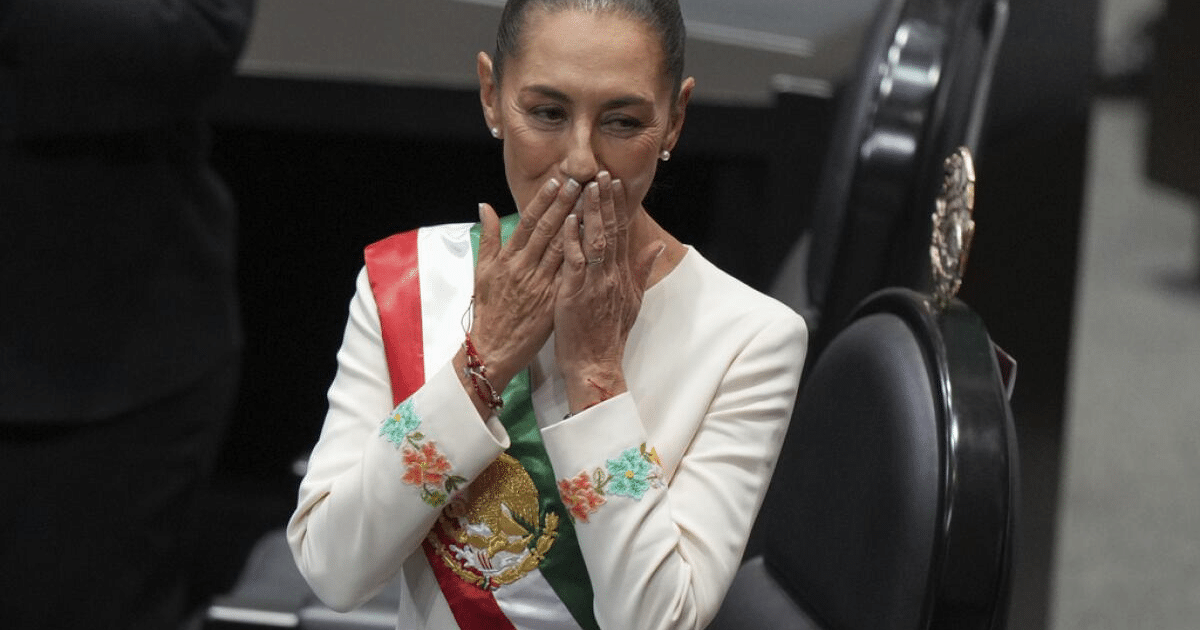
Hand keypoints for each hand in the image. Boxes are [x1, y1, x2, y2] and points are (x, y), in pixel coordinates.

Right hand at [469, 177, 581, 392]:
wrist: (493, 348)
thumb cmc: (489, 309)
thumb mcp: (481, 271)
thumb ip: (488, 237)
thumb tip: (485, 205)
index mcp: (508, 259)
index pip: (529, 223)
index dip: (544, 201)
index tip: (557, 182)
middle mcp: (524, 268)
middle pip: (548, 231)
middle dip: (565, 205)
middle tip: (581, 183)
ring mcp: (540, 285)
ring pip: (563, 249)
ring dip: (578, 225)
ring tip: (592, 205)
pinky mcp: (552, 302)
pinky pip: (570, 276)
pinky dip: (582, 258)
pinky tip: (595, 243)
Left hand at [554, 171, 662, 411]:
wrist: (597, 363)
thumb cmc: (609, 335)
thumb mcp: (633, 301)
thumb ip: (642, 270)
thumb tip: (658, 245)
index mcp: (622, 275)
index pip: (622, 233)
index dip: (618, 206)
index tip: (614, 183)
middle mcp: (612, 275)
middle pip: (611, 230)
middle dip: (605, 200)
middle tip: (601, 173)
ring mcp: (595, 283)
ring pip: (595, 240)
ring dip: (591, 211)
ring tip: (587, 186)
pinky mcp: (576, 293)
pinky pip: (576, 260)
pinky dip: (573, 238)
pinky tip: (569, 218)